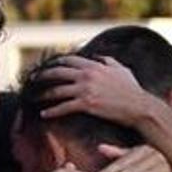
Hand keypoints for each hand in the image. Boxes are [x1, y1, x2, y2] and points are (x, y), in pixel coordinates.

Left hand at [37, 55, 160, 126]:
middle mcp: (87, 75)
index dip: (56, 62)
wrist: (138, 106)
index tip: (48, 66)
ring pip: (57, 91)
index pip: (69, 60)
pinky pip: (64, 107)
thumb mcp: (122, 70)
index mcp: (94, 66)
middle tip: (34, 80)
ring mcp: (85, 89)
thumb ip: (108, 61)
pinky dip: (52, 111)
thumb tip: (99, 56)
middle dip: (43, 75)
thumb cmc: (132, 90)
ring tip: (35, 98)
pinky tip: (45, 114)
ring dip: (44, 95)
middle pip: (58, 72)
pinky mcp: (86, 104)